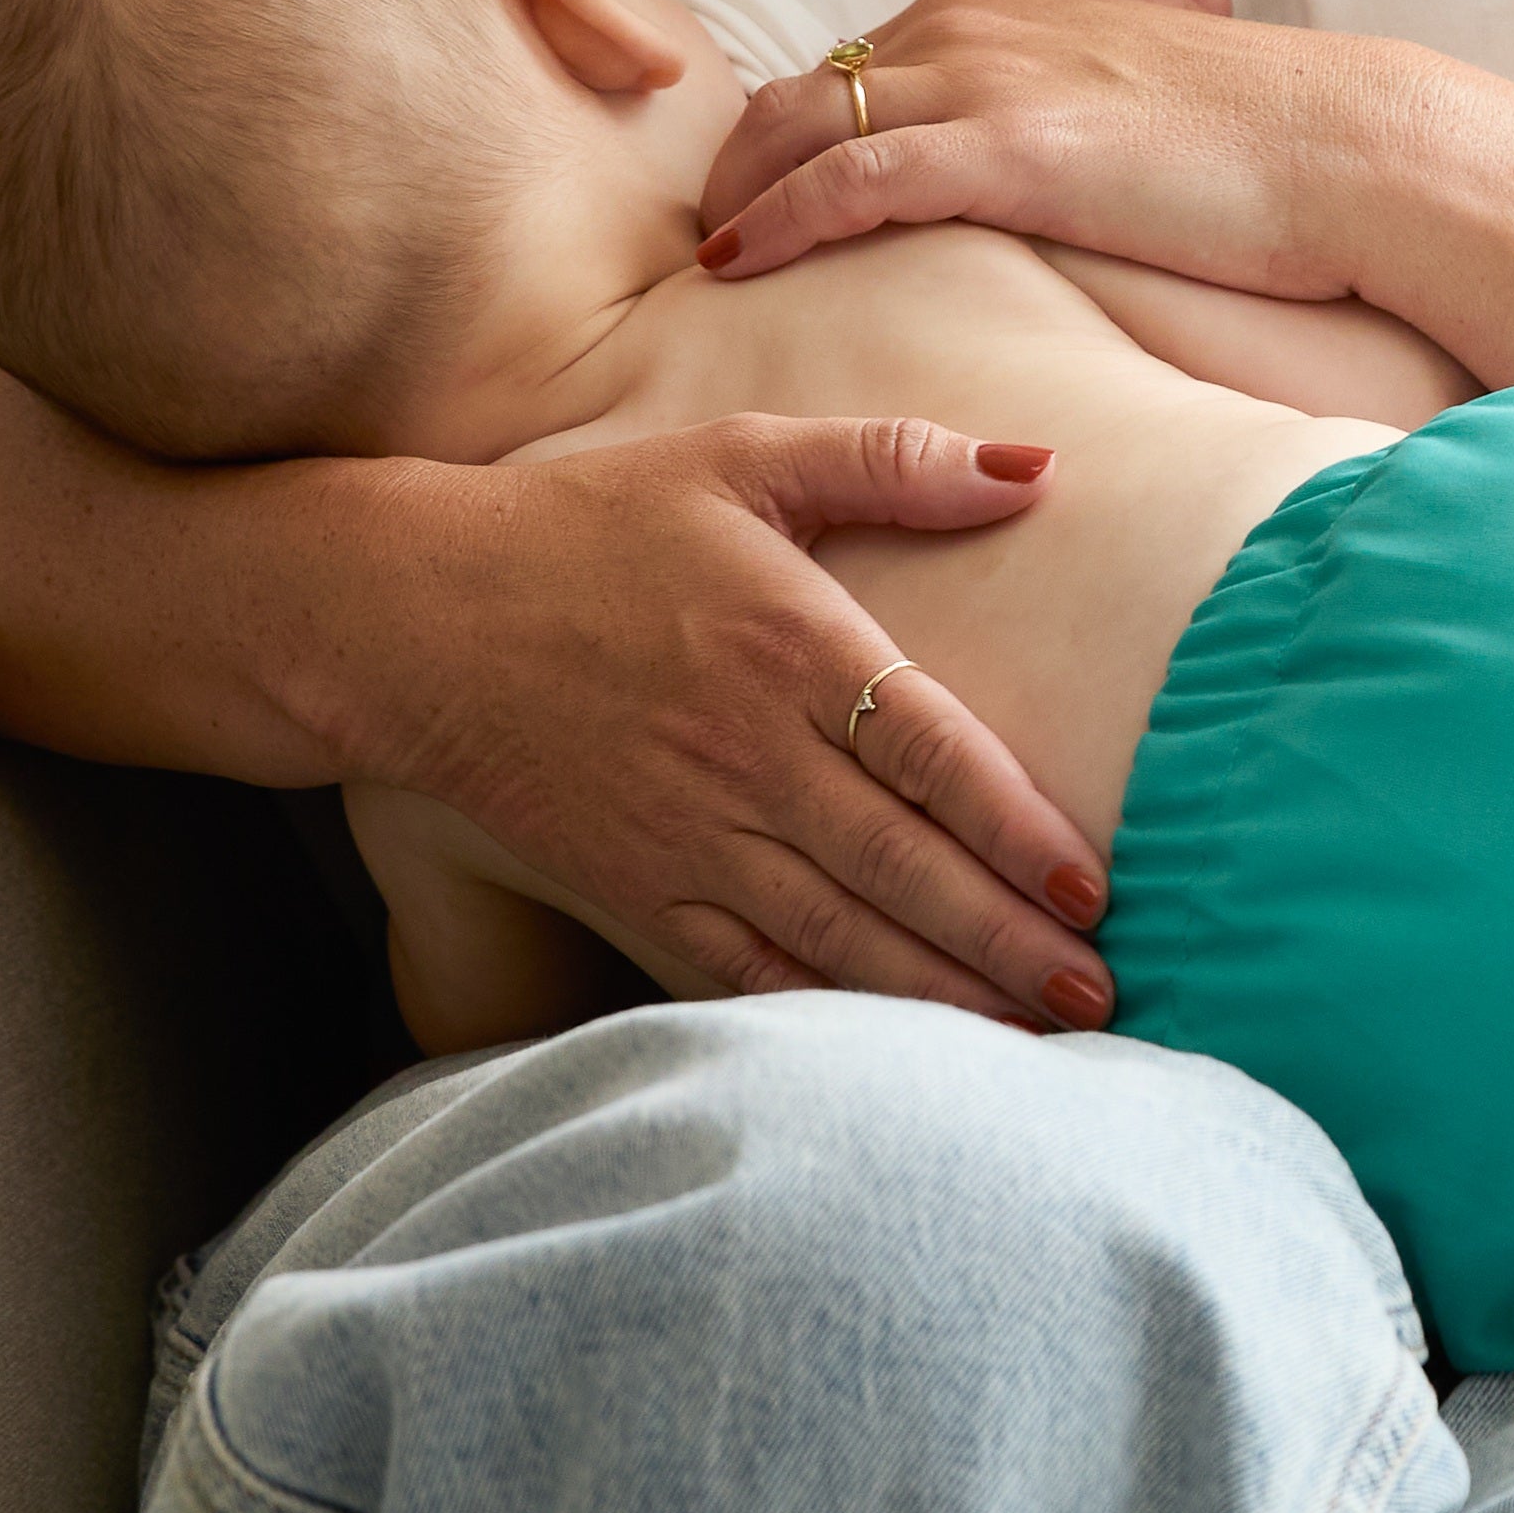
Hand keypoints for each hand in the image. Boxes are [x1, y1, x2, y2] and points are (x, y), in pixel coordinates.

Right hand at [362, 418, 1115, 1026]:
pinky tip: (895, 1055)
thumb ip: (889, 459)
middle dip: (1005, 942)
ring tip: (1035, 1038)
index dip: (1015, 830)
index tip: (1092, 890)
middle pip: (898, 866)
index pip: (929, 753)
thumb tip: (1035, 469)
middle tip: (1100, 993)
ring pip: (833, 936)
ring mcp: (686, 833)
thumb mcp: (739, 457)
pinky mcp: (633, 888)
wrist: (414, 618)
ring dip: (939, 996)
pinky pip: (743, 972)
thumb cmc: (589, 527)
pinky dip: (825, 1018)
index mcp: (788, 645)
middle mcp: (746, 752)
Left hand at [699, 0, 1427, 296]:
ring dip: (737, 197)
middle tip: (706, 246)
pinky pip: (848, 179)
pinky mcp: (1004, 147)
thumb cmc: (1258, 152)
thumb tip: (1035, 187)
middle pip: (797, 89)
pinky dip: (780, 219)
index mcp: (1001, 10)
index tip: (758, 207)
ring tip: (707, 267)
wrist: (1343, 147)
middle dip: (735, 167)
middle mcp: (971, 25)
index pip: (850, 67)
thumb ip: (1057, 123)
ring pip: (799, 124)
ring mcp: (983, 80)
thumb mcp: (1131, 112)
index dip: (790, 141)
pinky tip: (741, 267)